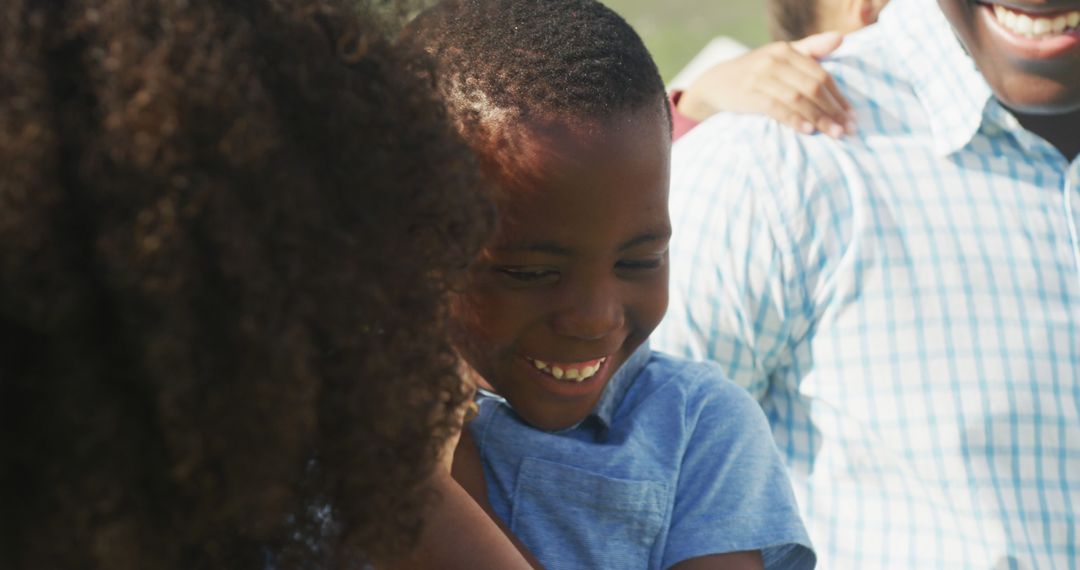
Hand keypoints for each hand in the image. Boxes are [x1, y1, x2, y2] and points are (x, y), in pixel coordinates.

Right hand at [677, 32, 853, 137]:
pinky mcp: (749, 94)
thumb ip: (810, 48)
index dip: (838, 96)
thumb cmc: (755, 71)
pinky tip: (808, 130)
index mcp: (786, 50)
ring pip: (798, 99)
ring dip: (819, 118)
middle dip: (833, 109)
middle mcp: (774, 60)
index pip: (820, 75)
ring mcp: (760, 77)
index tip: (852, 115)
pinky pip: (777, 109)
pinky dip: (795, 119)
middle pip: (813, 87)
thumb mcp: (780, 56)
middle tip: (849, 128)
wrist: (716, 82)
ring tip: (835, 133)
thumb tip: (841, 39)